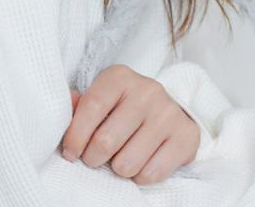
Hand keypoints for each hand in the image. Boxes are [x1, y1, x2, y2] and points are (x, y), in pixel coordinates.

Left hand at [60, 63, 200, 184]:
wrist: (167, 111)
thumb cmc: (123, 108)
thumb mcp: (101, 99)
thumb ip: (80, 104)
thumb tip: (67, 104)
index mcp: (121, 77)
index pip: (92, 107)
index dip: (75, 136)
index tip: (70, 153)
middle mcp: (147, 90)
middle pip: (106, 140)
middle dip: (93, 158)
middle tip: (95, 157)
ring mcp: (168, 113)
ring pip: (127, 163)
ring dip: (118, 168)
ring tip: (120, 157)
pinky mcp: (186, 136)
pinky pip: (151, 174)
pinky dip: (140, 176)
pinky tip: (141, 162)